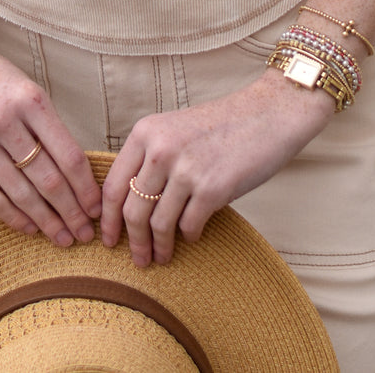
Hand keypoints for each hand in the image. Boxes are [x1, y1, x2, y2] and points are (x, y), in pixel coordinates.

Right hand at [0, 4, 101, 247]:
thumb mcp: (28, 91)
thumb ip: (49, 128)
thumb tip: (78, 178)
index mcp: (31, 100)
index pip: (68, 155)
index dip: (86, 188)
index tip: (97, 209)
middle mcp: (5, 120)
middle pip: (48, 179)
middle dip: (71, 212)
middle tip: (84, 234)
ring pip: (21, 194)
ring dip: (45, 222)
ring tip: (62, 237)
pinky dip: (13, 218)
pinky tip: (29, 228)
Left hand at [100, 68, 334, 265]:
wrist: (267, 114)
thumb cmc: (222, 125)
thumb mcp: (175, 129)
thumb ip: (151, 157)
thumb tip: (129, 204)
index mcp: (146, 132)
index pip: (113, 185)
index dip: (107, 218)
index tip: (108, 238)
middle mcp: (161, 149)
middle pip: (132, 209)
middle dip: (132, 241)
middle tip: (136, 259)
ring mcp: (186, 170)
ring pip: (158, 224)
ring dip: (159, 247)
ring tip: (162, 257)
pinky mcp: (212, 189)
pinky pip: (189, 227)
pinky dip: (189, 237)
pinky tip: (192, 236)